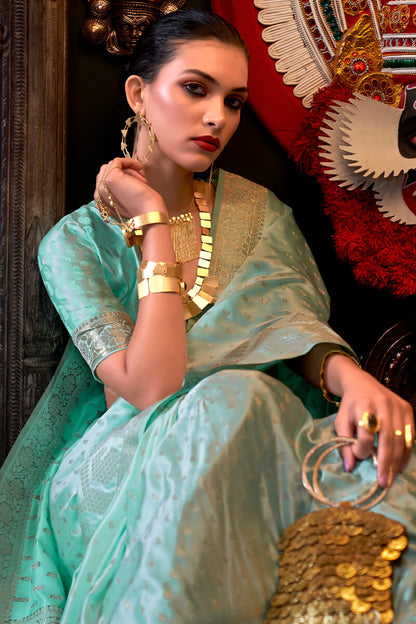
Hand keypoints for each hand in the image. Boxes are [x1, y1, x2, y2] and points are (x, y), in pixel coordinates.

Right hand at [94, 157, 165, 219]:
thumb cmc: (141, 208)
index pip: (104, 181)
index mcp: (100, 203)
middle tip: (141, 176)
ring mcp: (102, 186)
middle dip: (124, 172)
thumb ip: (120, 189)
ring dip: (129, 170)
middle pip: (106, 172)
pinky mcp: (110, 177)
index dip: (120, 177)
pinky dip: (129, 161)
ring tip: (142, 177)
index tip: (136, 180)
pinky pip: (117, 161)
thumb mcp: (127, 200)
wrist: (147, 213)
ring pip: (113, 167)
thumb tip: (126, 171)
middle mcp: (98, 195)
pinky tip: (139, 167)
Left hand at [333, 365, 413, 486]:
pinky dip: (407, 451)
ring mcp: (397, 406)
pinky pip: (411, 434)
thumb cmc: (350, 406)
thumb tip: (350, 468)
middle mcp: (383, 404)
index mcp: (363, 406)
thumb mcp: (340, 422)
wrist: (361, 383)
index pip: (365, 434)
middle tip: (383, 482)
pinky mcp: (407, 408)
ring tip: (391, 477)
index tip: (357, 456)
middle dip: (385, 463)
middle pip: (387, 438)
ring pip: (401, 438)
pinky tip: (400, 465)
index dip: (361, 449)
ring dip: (397, 460)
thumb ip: (343, 444)